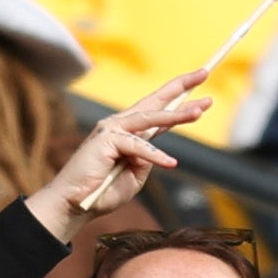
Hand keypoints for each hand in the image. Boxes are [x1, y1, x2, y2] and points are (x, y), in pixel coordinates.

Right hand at [23, 73, 203, 242]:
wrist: (74, 204)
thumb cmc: (102, 192)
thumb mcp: (134, 177)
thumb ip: (146, 162)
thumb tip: (155, 153)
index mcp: (129, 134)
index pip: (160, 115)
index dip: (182, 104)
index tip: (204, 100)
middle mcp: (120, 125)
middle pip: (155, 102)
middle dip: (181, 87)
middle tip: (204, 73)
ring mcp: (112, 129)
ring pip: (150, 119)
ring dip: (176, 114)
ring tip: (199, 111)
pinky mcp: (106, 140)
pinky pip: (138, 146)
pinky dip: (154, 156)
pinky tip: (171, 163)